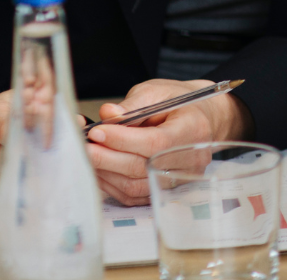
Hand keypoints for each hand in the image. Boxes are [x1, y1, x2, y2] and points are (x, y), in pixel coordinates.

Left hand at [85, 78, 251, 205]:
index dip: (124, 140)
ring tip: (88, 156)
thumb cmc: (179, 103)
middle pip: (143, 167)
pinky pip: (134, 195)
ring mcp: (180, 178)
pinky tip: (100, 169)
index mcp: (193, 129)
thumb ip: (134, 103)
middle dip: (108, 158)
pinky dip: (112, 184)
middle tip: (84, 146)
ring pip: (136, 186)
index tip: (98, 131)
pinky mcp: (166, 190)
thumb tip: (108, 114)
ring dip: (106, 173)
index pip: (156, 142)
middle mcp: (191, 159)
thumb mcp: (159, 92)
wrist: (202, 119)